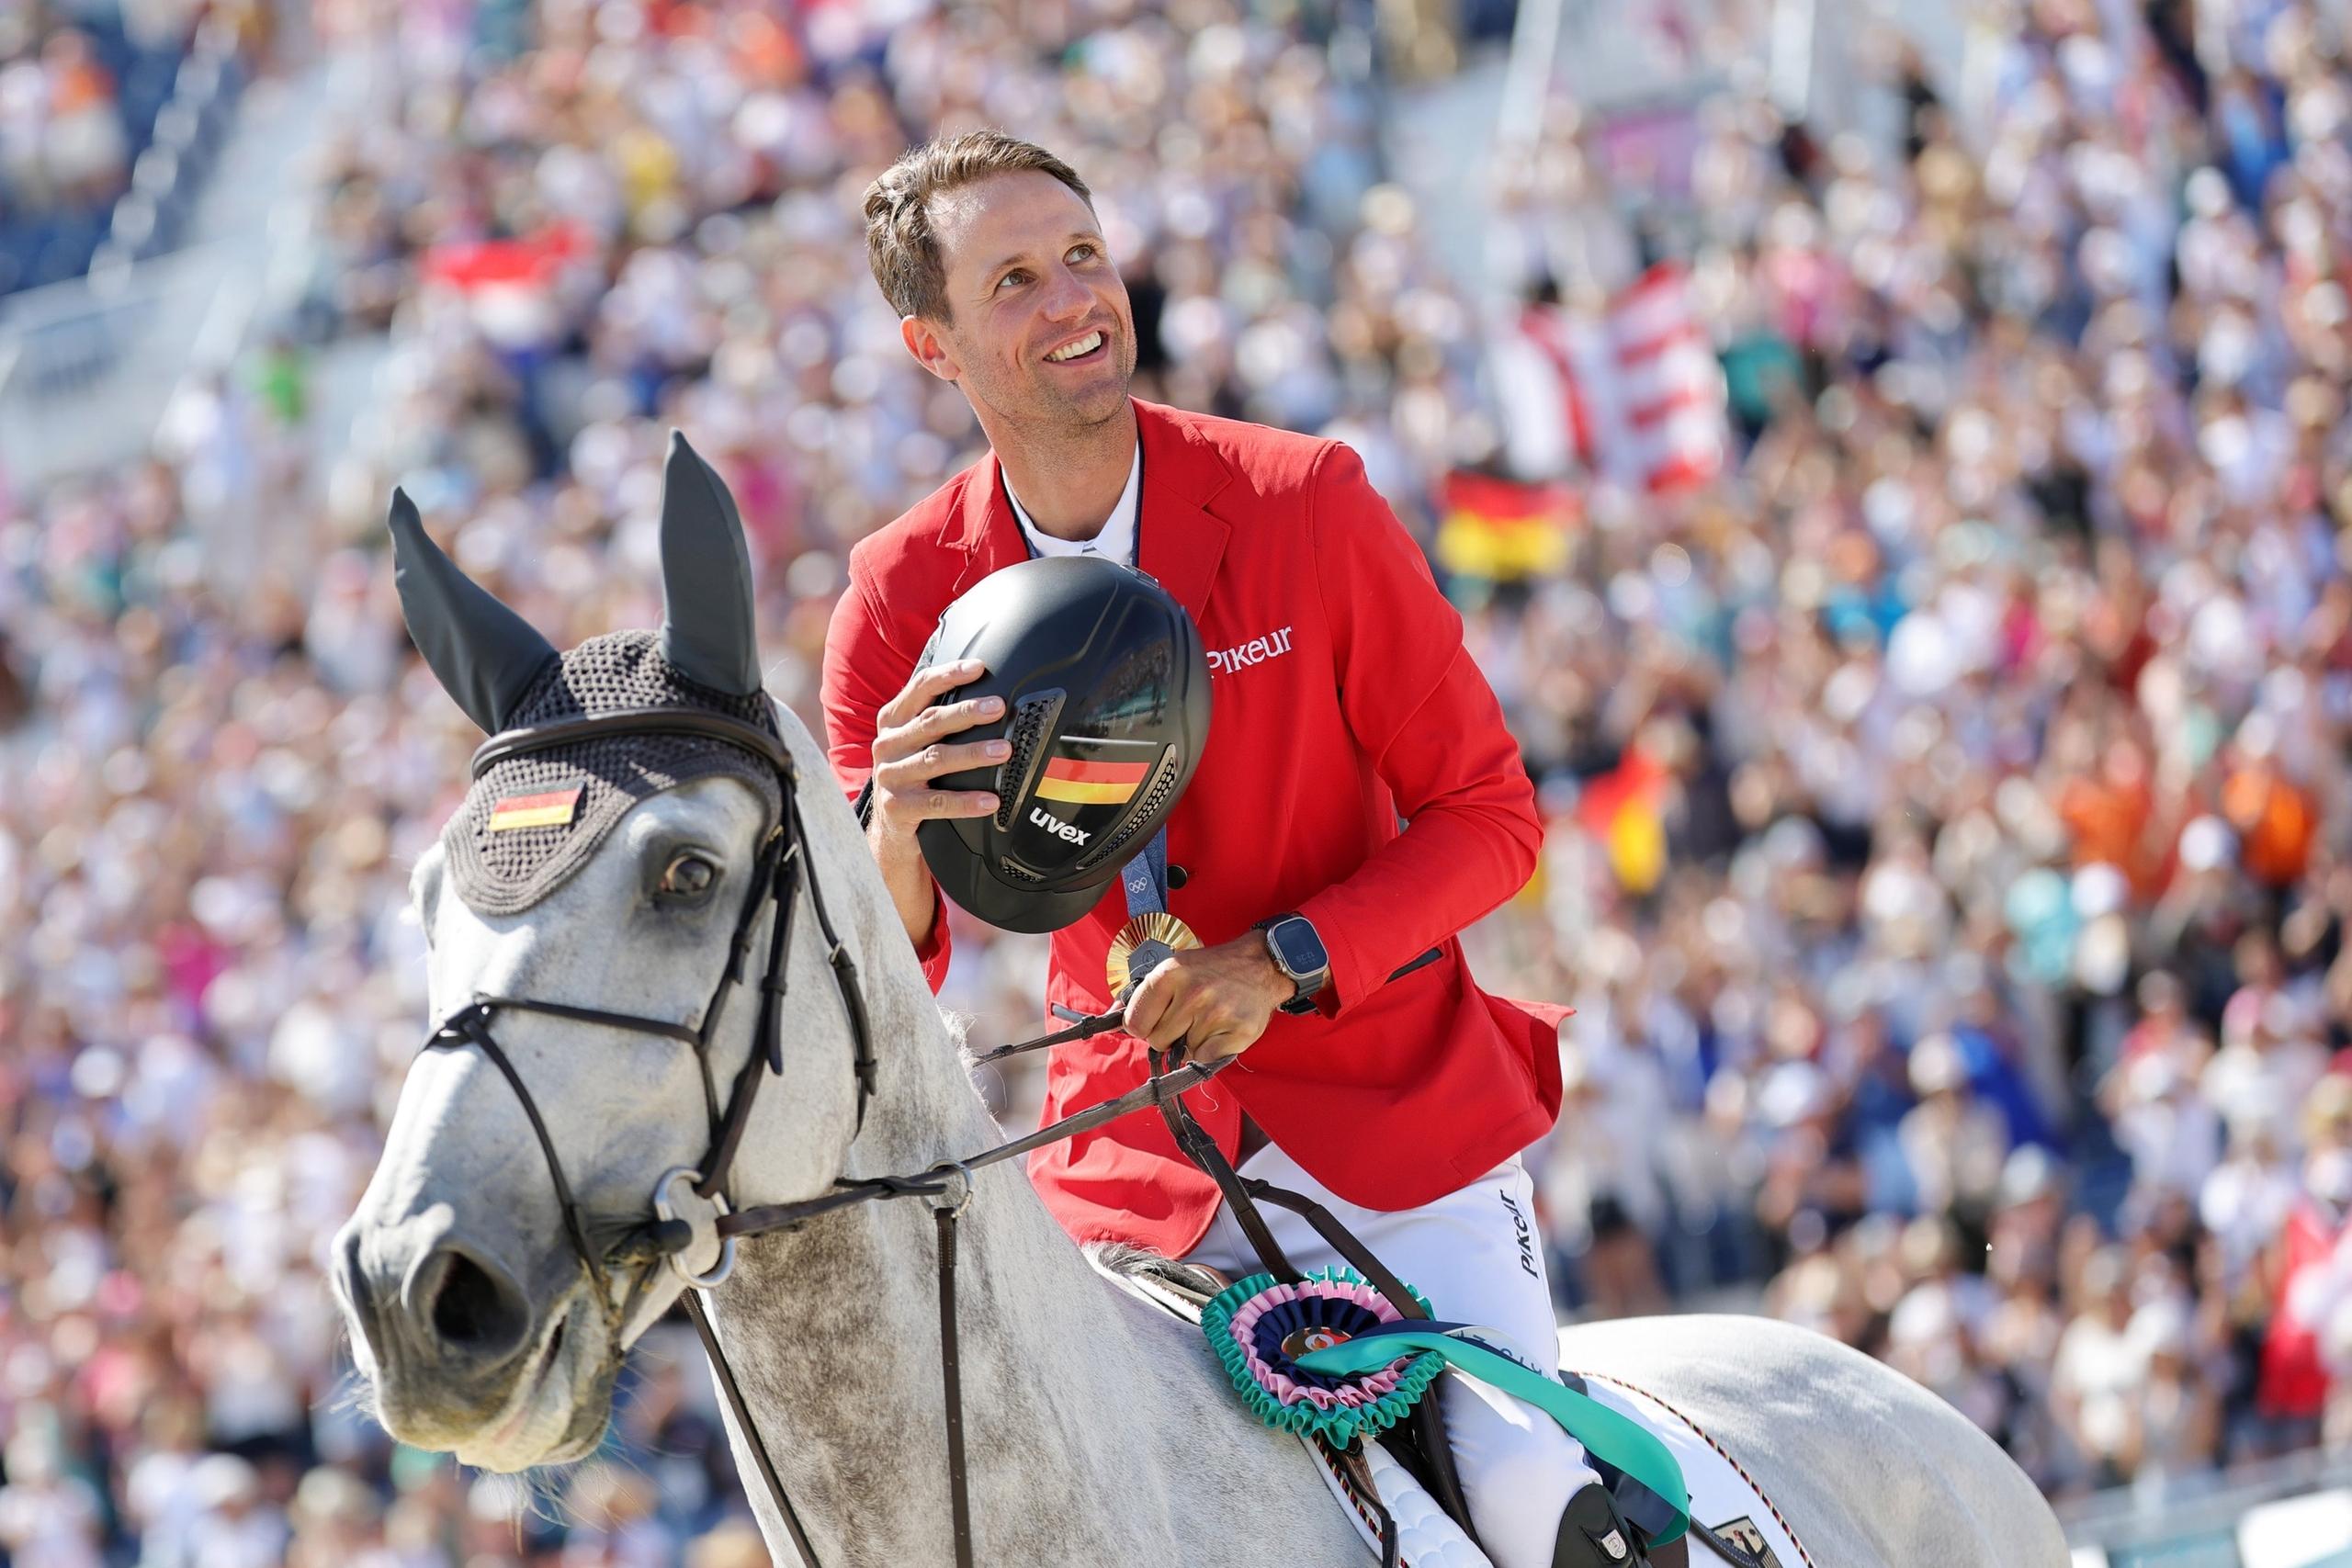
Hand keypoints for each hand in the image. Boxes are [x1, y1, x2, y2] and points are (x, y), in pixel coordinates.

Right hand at [868, 658, 1007, 850]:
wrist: (889, 829)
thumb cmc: (913, 778)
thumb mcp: (914, 744)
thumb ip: (936, 720)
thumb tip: (986, 697)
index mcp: (893, 722)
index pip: (920, 689)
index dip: (949, 675)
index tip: (978, 668)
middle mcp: (887, 745)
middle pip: (930, 721)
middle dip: (967, 712)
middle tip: (998, 708)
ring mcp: (890, 776)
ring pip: (936, 759)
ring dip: (973, 754)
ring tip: (1003, 751)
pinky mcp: (897, 807)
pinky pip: (938, 803)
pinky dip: (966, 801)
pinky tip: (990, 800)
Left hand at [1123, 934, 1294, 1063]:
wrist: (1260, 965)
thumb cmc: (1212, 969)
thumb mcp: (1173, 968)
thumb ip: (1142, 995)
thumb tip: (1110, 1019)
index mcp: (1170, 974)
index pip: (1134, 1023)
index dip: (1142, 1025)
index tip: (1155, 1018)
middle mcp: (1192, 993)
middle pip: (1157, 1040)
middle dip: (1169, 1034)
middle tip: (1188, 1015)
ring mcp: (1216, 1014)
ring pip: (1183, 1051)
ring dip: (1192, 1040)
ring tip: (1208, 1017)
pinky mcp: (1237, 1033)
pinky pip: (1205, 1059)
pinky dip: (1210, 1050)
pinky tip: (1220, 1029)